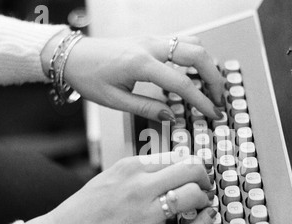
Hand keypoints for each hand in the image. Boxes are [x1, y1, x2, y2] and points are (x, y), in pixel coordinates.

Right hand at [25, 154, 216, 223]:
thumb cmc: (84, 209)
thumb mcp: (110, 176)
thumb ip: (139, 170)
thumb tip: (171, 167)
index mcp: (130, 167)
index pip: (176, 157)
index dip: (192, 165)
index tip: (195, 173)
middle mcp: (140, 187)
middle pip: (192, 169)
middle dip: (204, 176)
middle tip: (205, 184)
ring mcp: (146, 216)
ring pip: (193, 196)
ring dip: (204, 198)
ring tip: (201, 203)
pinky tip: (203, 221)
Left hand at [42, 32, 224, 121]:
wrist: (72, 55)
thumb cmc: (88, 76)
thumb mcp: (115, 100)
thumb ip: (146, 108)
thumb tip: (171, 116)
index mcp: (141, 64)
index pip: (182, 83)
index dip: (202, 101)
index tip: (213, 113)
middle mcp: (150, 46)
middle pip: (197, 55)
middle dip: (215, 78)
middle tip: (219, 98)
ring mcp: (152, 39)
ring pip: (193, 44)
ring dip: (208, 64)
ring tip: (211, 86)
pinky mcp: (151, 39)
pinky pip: (182, 42)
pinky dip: (196, 56)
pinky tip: (195, 72)